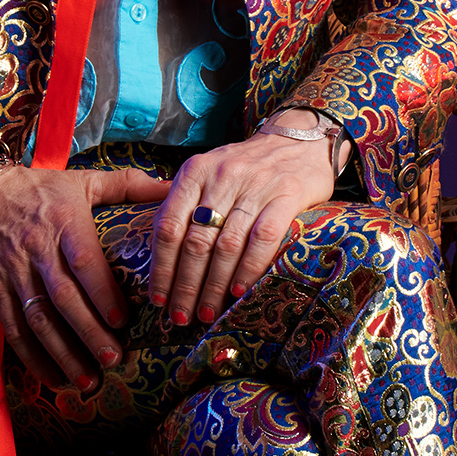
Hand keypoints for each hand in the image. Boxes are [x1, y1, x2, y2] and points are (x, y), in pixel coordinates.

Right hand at [0, 161, 169, 394]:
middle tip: (113, 359)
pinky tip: (52, 378)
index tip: (123, 320)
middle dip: (89, 332)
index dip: (102, 292)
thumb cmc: (37, 189)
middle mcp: (38, 250)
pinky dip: (31, 356)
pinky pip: (13, 327)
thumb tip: (170, 187)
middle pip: (63, 298)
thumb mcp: (82, 180)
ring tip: (88, 380)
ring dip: (63, 353)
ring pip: (38, 319)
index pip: (83, 261)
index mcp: (64, 223)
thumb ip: (127, 185)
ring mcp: (14, 272)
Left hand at [149, 122, 340, 329]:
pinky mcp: (287, 194)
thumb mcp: (210, 174)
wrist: (299, 140)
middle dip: (185, 286)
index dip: (161, 267)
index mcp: (195, 172)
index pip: (168, 226)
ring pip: (226, 244)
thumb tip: (161, 259)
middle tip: (181, 316)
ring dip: (214, 286)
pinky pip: (263, 238)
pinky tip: (238, 291)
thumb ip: (186, 205)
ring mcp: (255, 185)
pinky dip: (249, 267)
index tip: (157, 298)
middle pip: (195, 241)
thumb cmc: (247, 167)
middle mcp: (222, 176)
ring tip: (206, 312)